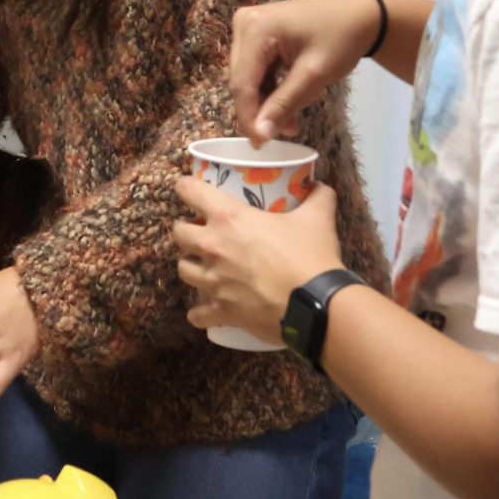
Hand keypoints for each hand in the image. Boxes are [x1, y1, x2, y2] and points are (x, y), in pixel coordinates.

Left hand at [172, 177, 343, 343]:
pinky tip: (206, 310)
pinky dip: (199, 312)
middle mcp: (212, 246)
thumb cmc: (311, 257)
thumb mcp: (317, 219)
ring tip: (204, 267)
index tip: (189, 191)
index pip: (188, 190)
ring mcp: (213, 280)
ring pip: (182, 269)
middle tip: (202, 234)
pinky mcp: (220, 310)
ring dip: (191, 266)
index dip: (186, 187)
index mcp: (228, 217)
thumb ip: (317, 198)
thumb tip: (320, 186)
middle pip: (177, 232)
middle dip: (186, 232)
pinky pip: (197, 313)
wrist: (317, 306)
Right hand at [230, 0, 379, 145]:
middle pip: (241, 79)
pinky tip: (291, 98)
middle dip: (261, 109)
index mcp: (254, 28)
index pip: (242, 82)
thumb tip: (259, 136)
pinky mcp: (256, 33)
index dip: (248, 116)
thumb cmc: (341, 40)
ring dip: (268, 101)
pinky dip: (271, 87)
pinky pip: (255, 68)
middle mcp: (243, 23)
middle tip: (287, 130)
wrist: (360, 15)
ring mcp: (248, 26)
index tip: (260, 145)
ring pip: (247, 77)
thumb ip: (283, 104)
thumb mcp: (313, 75)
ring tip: (294, 119)